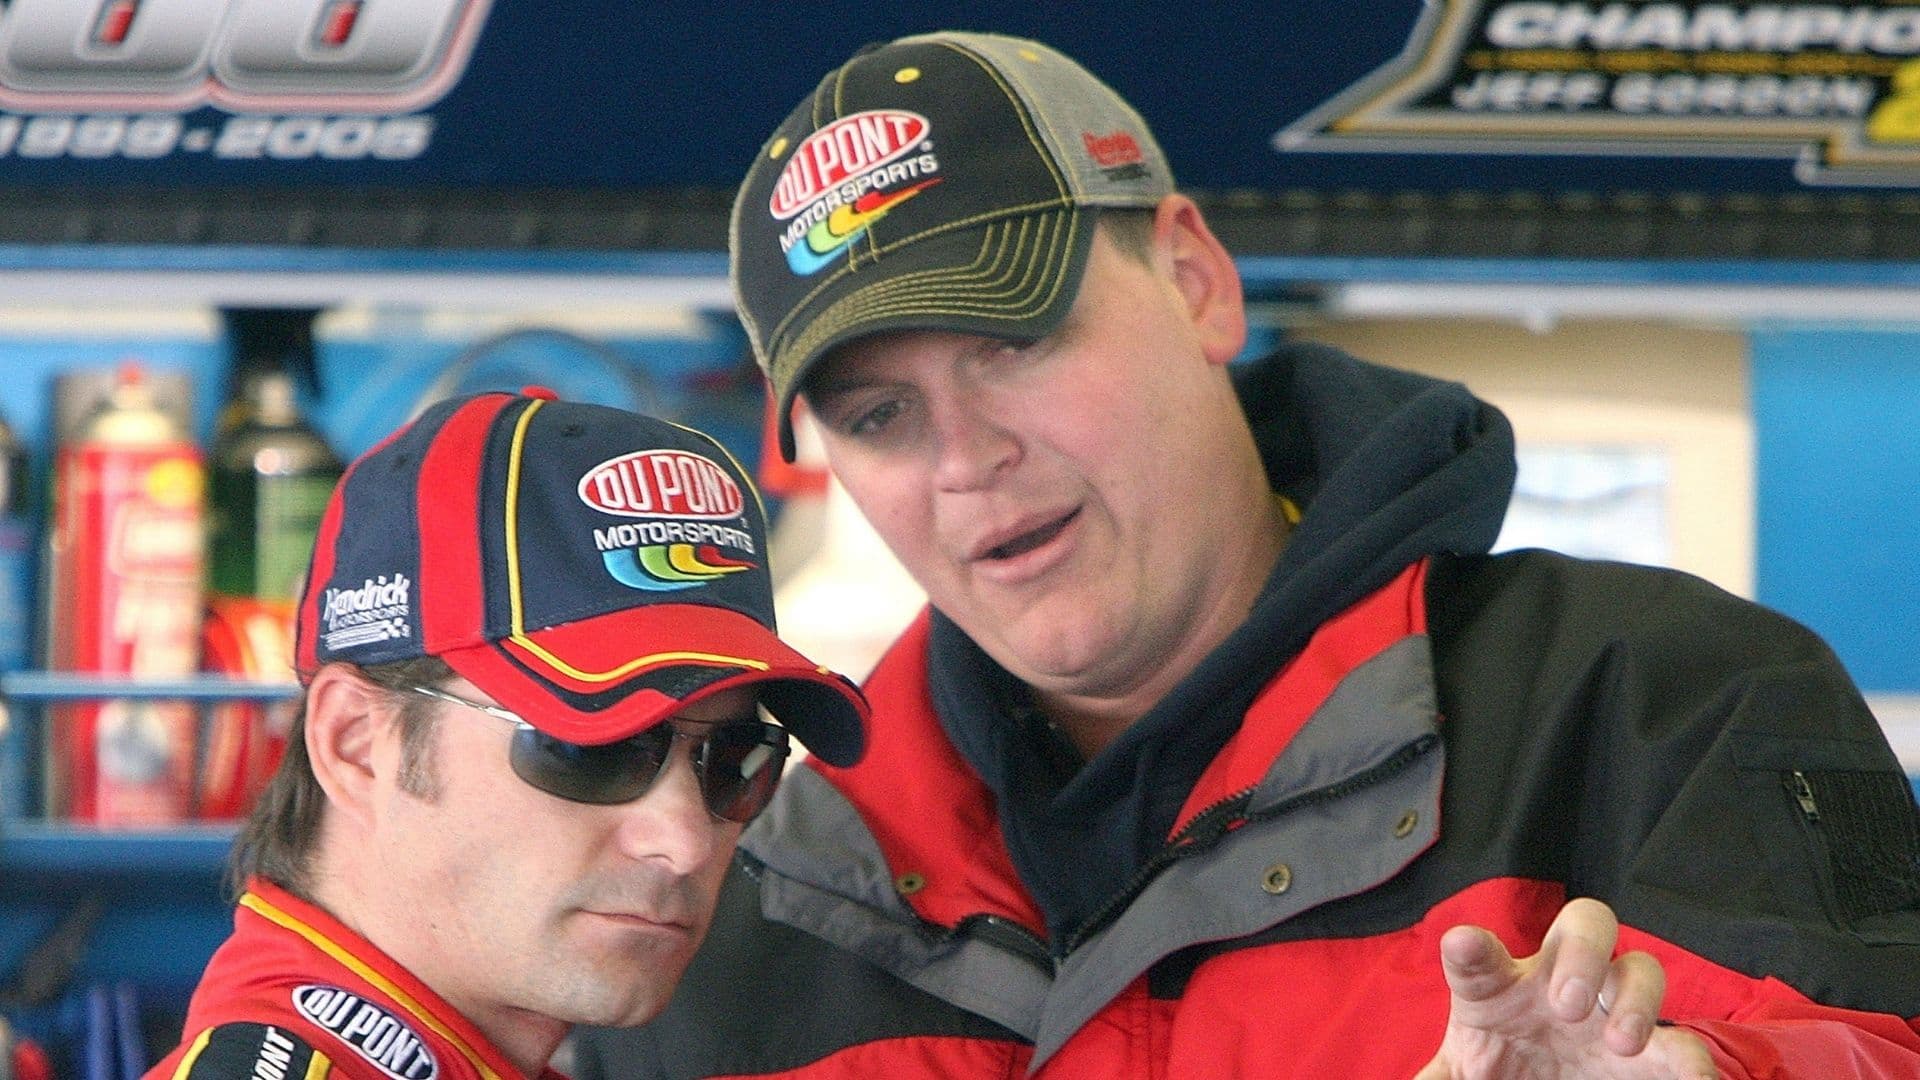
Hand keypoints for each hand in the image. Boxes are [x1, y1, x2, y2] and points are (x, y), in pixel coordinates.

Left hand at [1413, 897, 1718, 1078]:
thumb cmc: (1497, 1068)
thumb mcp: (1462, 1075)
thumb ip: (1437, 1079)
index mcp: (1499, 987)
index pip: (1481, 958)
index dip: (1470, 950)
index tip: (1462, 947)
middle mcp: (1561, 983)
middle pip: (1587, 924)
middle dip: (1584, 952)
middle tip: (1568, 1003)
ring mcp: (1613, 1011)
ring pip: (1642, 970)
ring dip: (1639, 999)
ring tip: (1621, 1042)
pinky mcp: (1656, 1057)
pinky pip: (1685, 1046)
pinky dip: (1694, 1061)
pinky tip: (1694, 1077)